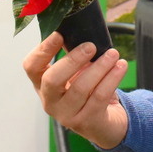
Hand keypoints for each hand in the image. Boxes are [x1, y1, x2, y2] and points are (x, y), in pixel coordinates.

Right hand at [23, 32, 128, 149]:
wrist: (104, 124)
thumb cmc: (87, 91)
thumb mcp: (75, 73)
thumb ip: (73, 53)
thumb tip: (77, 28)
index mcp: (42, 85)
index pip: (31, 67)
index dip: (43, 49)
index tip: (59, 34)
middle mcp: (50, 102)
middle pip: (52, 80)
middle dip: (72, 60)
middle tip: (91, 46)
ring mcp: (67, 115)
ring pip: (80, 89)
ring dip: (99, 67)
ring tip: (113, 54)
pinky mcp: (87, 122)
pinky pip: (100, 97)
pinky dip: (112, 79)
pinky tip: (121, 66)